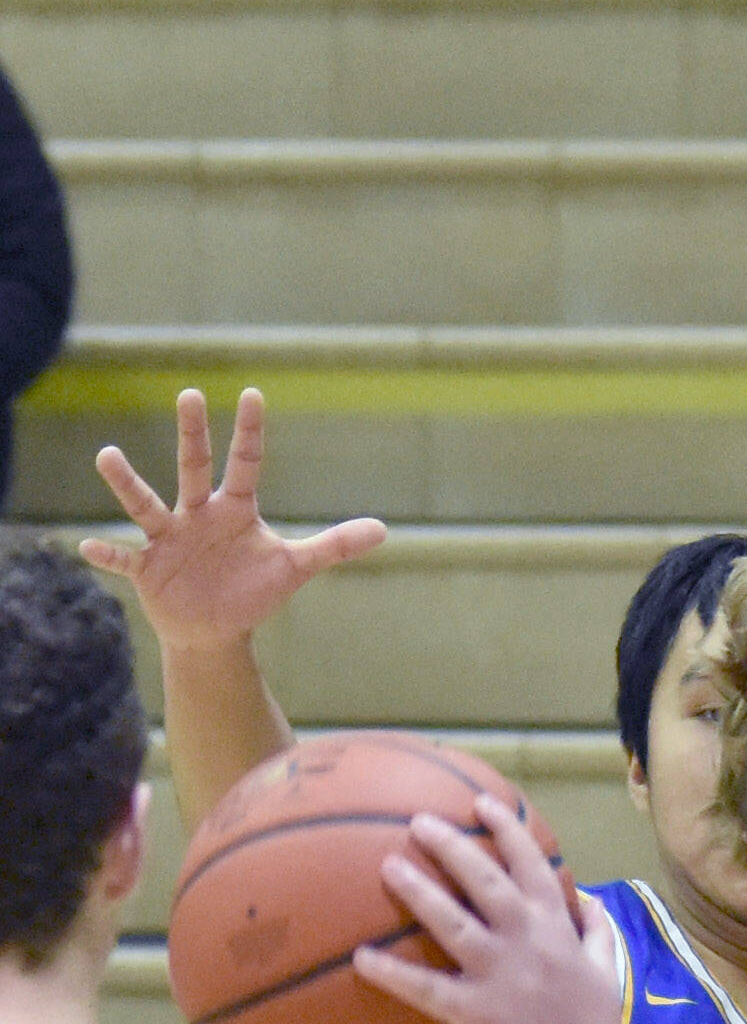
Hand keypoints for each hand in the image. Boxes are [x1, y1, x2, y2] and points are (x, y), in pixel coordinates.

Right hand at [81, 388, 385, 653]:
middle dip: (194, 434)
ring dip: (127, 483)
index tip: (254, 394)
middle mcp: (198, 515)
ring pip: (146, 504)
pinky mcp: (148, 569)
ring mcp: (169, 539)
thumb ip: (334, 546)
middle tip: (190, 395)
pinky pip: (125, 558)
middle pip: (194, 468)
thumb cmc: (253, 590)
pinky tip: (87, 546)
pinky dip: (108, 554)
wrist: (216, 629)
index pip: (246, 463)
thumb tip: (383, 529)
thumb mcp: (295, 567)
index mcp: (234, 510)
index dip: (251, 432)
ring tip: (108, 455)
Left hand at [352, 798, 635, 1023]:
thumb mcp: (607, 973)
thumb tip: (589, 899)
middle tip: (419, 821)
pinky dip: (393, 973)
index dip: (508, 829)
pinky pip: (427, 988)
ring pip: (454, 923)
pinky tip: (361, 958)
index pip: (534, 866)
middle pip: (488, 881)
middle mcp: (531, 944)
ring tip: (388, 865)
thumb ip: (598, 932)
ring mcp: (503, 978)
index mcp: (561, 931)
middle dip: (454, 846)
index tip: (482, 801)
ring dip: (420, 891)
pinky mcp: (478, 1015)